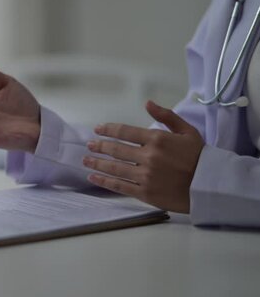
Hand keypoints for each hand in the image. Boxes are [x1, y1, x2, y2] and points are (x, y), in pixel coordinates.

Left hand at [82, 101, 203, 212]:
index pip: (125, 132)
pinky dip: (104, 181)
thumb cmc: (199, 157)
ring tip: (86, 161)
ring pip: (114, 168)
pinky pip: (120, 186)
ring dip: (97, 163)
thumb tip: (147, 103)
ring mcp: (145, 176)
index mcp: (157, 139)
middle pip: (116, 150)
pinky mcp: (145, 193)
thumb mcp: (187, 131)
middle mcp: (148, 157)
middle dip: (100, 146)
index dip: (108, 130)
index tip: (98, 130)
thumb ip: (166, 116)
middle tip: (89, 145)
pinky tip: (94, 177)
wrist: (211, 185)